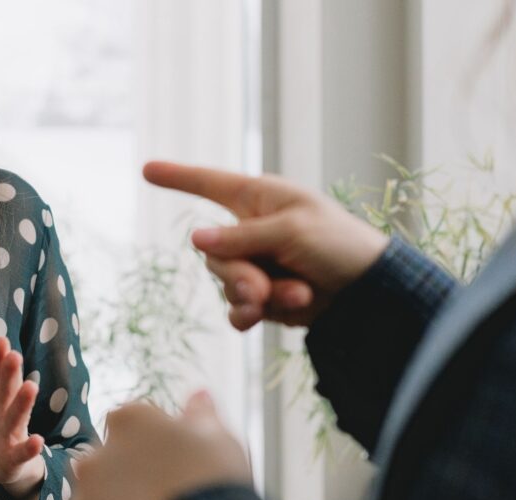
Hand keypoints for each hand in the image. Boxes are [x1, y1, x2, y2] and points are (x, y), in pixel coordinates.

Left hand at [0, 334, 45, 498]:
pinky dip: (30, 447)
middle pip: (7, 388)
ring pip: (17, 415)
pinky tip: (37, 441)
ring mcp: (11, 430)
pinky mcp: (15, 454)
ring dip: (24, 402)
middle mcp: (4, 406)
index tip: (0, 341)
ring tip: (31, 387)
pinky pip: (23, 451)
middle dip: (11, 373)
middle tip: (14, 356)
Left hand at [70, 391, 250, 499]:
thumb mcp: (217, 438)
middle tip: (164, 495)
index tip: (175, 458)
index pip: (131, 421)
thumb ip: (201, 414)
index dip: (153, 440)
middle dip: (128, 475)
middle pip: (107, 462)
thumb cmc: (211, 484)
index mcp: (127, 422)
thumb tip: (199, 395)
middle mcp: (94, 458)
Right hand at [144, 161, 389, 329]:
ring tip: (296, 295)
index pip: (209, 183)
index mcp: (258, 198)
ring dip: (256, 296)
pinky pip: (236, 308)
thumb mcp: (291, 231)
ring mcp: (255, 264)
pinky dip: (251, 315)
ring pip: (225, 284)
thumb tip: (195, 239)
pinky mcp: (263, 297)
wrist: (368, 292)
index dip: (178, 177)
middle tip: (264, 289)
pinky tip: (270, 316)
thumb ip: (241, 237)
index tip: (147, 168)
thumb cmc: (338, 244)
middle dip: (238, 275)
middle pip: (213, 254)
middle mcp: (250, 230)